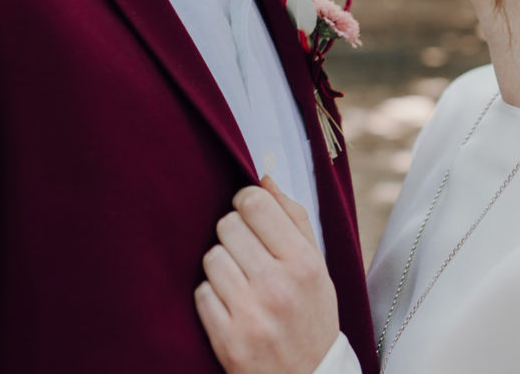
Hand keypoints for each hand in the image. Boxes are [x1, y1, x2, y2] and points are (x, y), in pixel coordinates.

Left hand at [195, 176, 339, 373]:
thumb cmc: (312, 316)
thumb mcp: (318, 267)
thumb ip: (293, 219)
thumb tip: (263, 179)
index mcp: (304, 263)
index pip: (255, 203)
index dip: (246, 201)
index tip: (249, 213)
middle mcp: (278, 286)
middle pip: (227, 226)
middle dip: (234, 235)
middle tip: (247, 254)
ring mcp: (251, 315)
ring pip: (211, 258)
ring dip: (221, 267)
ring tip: (241, 283)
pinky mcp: (227, 340)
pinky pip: (201, 293)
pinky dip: (212, 297)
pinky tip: (232, 307)